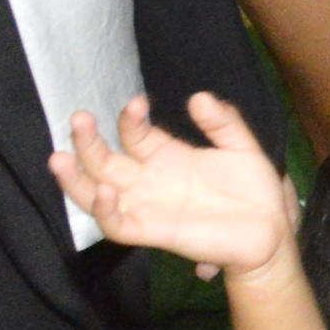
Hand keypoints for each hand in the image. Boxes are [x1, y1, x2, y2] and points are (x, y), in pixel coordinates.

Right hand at [49, 90, 297, 281]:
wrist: (270, 229)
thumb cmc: (253, 189)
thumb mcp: (241, 147)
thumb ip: (222, 122)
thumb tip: (198, 97)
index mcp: (166, 156)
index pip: (134, 134)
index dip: (130, 119)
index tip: (137, 102)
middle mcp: (148, 180)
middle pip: (103, 160)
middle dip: (86, 140)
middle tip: (79, 117)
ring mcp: (146, 206)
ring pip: (95, 193)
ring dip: (75, 177)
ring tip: (59, 156)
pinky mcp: (152, 232)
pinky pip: (117, 225)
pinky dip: (105, 210)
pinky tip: (105, 191)